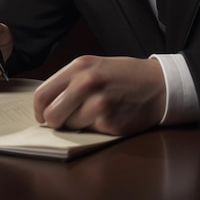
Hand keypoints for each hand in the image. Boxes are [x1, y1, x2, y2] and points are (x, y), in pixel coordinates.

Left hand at [34, 55, 165, 135]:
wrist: (159, 84)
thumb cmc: (125, 76)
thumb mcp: (96, 67)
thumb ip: (71, 81)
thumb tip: (47, 104)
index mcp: (80, 67)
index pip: (42, 95)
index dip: (40, 110)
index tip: (45, 115)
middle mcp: (86, 83)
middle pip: (51, 115)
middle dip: (56, 121)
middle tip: (69, 118)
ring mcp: (98, 103)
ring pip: (68, 127)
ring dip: (78, 125)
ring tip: (95, 112)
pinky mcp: (109, 122)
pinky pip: (88, 132)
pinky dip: (96, 129)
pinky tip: (110, 116)